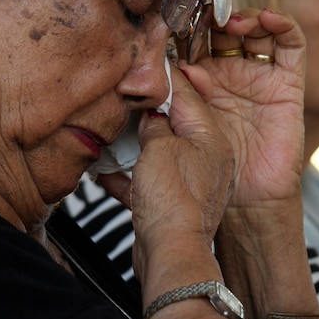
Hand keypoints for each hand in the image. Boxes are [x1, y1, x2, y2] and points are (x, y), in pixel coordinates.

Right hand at [100, 64, 234, 245]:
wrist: (171, 254)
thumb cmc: (174, 203)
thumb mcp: (159, 146)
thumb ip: (154, 124)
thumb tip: (150, 115)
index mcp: (212, 138)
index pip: (187, 94)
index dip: (165, 77)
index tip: (148, 63)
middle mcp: (207, 159)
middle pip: (174, 123)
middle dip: (147, 113)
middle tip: (126, 96)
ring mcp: (192, 183)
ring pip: (159, 152)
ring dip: (134, 145)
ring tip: (112, 135)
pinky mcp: (174, 205)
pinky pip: (150, 181)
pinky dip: (129, 175)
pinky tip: (107, 172)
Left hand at [189, 8, 306, 208]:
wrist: (245, 200)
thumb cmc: (209, 167)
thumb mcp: (185, 126)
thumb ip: (181, 97)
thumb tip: (173, 66)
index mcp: (201, 79)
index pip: (196, 39)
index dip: (189, 24)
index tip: (178, 12)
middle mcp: (230, 73)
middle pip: (225, 29)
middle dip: (215, 15)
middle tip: (204, 10)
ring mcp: (260, 75)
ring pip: (256, 30)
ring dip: (245, 16)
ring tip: (231, 20)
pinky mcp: (288, 82)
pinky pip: (291, 45)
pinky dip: (283, 25)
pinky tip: (268, 19)